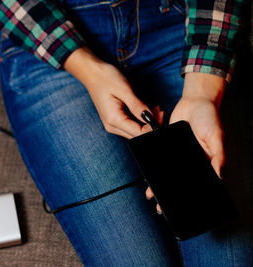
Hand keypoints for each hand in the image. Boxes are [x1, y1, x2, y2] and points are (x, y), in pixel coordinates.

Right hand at [64, 47, 151, 138]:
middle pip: (137, 136)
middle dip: (151, 127)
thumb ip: (137, 106)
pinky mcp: (114, 120)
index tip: (161, 113)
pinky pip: (130, 126)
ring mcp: (112, 124)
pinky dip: (140, 121)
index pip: (139, 133)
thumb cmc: (105, 78)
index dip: (153, 127)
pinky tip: (146, 111)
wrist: (91, 73)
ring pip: (134, 133)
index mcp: (114, 120)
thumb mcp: (124, 89)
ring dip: (147, 125)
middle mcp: (112, 126)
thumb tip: (151, 118)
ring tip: (155, 109)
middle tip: (160, 111)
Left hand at [145, 72, 226, 213]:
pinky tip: (146, 173)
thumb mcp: (216, 136)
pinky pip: (158, 156)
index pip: (194, 181)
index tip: (178, 206)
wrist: (194, 101)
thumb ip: (217, 155)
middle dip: (167, 191)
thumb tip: (219, 176)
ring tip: (150, 193)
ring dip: (158, 181)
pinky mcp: (166, 144)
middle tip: (159, 205)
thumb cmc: (209, 118)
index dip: (186, 194)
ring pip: (166, 171)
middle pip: (177, 178)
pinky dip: (152, 165)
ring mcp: (176, 153)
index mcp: (202, 161)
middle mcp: (188, 159)